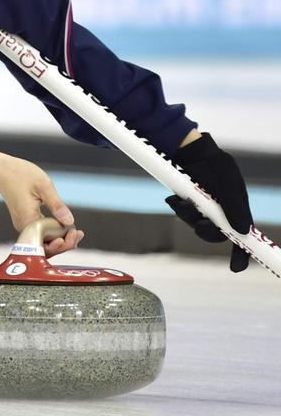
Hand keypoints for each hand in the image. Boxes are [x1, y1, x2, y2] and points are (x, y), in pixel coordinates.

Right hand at [0, 151, 84, 256]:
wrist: (2, 170)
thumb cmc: (20, 174)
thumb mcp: (43, 185)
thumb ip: (56, 205)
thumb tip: (69, 222)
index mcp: (27, 220)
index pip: (47, 242)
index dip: (64, 242)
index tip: (76, 233)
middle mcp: (23, 227)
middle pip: (45, 247)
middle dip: (64, 244)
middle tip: (78, 234)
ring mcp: (23, 226)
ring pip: (43, 242)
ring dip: (60, 240)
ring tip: (75, 234)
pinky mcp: (25, 222)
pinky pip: (40, 235)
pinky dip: (53, 234)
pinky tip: (65, 230)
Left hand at [165, 131, 253, 271]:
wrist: (188, 147)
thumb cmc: (213, 162)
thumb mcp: (227, 181)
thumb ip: (234, 206)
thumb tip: (242, 232)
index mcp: (237, 207)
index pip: (242, 235)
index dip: (241, 253)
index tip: (236, 268)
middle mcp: (221, 210)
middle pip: (216, 234)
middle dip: (206, 231)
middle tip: (199, 224)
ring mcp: (204, 206)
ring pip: (197, 224)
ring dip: (189, 217)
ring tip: (182, 202)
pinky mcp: (188, 201)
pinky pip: (183, 214)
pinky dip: (178, 208)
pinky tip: (173, 198)